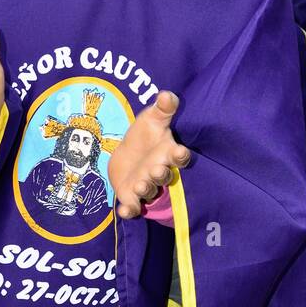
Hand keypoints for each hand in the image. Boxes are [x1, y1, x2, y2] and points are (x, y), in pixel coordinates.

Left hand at [108, 91, 190, 219]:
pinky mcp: (131, 197)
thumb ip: (162, 108)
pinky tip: (124, 212)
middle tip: (157, 170)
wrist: (127, 154)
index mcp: (167, 153)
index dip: (180, 156)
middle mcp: (159, 171)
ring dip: (145, 189)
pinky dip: (130, 211)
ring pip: (148, 190)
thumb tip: (167, 94)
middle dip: (161, 174)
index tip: (180, 152)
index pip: (179, 157)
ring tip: (139, 185)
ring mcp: (145, 185)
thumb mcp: (152, 119)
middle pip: (164, 176)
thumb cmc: (145, 136)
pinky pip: (133, 206)